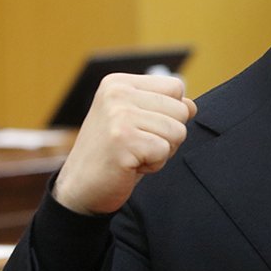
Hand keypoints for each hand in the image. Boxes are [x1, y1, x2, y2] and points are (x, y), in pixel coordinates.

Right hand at [53, 73, 196, 215]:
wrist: (79, 188)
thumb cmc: (113, 153)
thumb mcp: (136, 120)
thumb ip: (163, 106)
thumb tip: (192, 106)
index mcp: (119, 83)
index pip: (175, 87)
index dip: (170, 113)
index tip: (142, 127)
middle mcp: (117, 93)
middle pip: (181, 109)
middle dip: (168, 135)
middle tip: (137, 145)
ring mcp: (118, 115)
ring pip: (178, 131)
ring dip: (162, 151)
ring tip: (134, 154)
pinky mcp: (123, 140)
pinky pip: (165, 150)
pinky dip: (154, 164)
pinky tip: (130, 165)